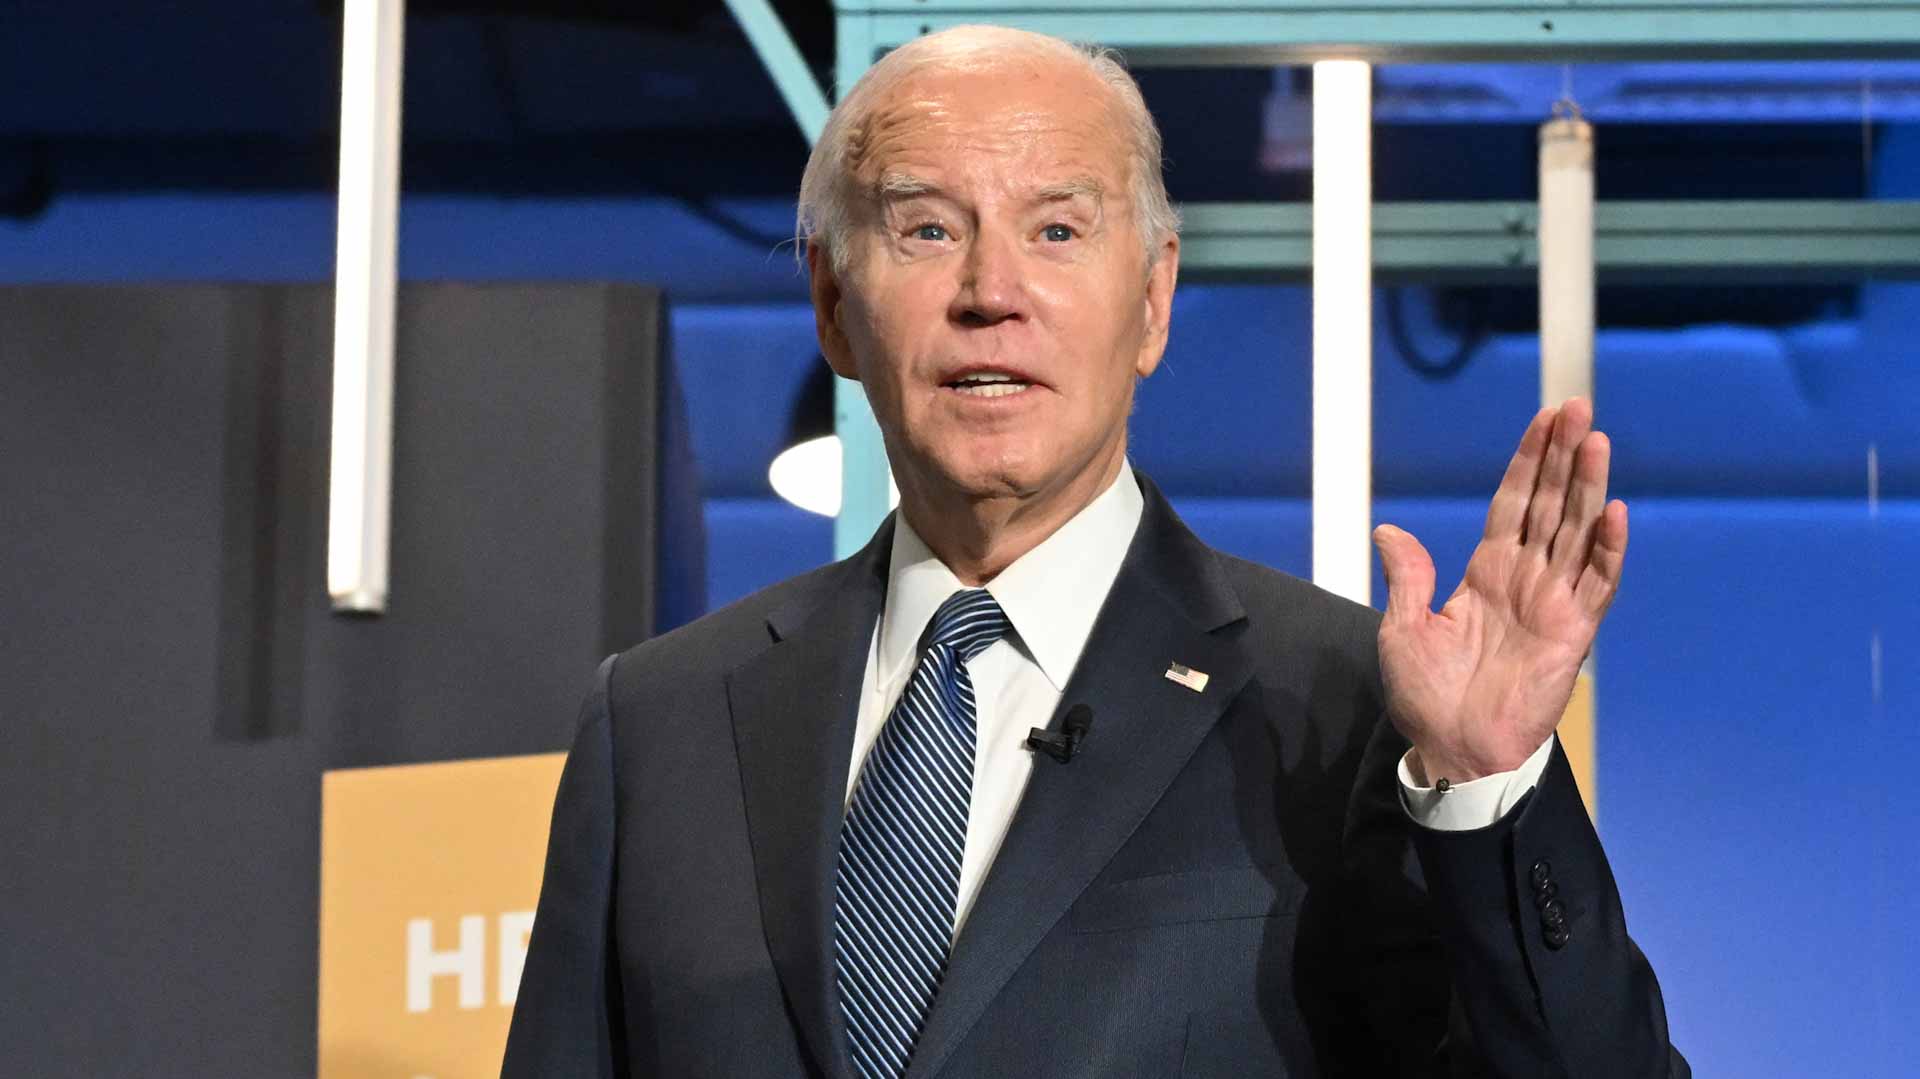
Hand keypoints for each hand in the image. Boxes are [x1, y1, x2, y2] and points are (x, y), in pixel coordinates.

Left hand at [1372, 398, 1627, 783]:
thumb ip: (1409, 578)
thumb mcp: (1404, 630)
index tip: (1544, 420)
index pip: (1512, 503)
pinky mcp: (1573, 634)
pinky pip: (1596, 585)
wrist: (1454, 751)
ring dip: (1588, 486)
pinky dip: (1607, 550)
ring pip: (1577, 531)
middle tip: (1579, 407)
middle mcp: (1524, 579)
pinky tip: (1614, 513)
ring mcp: (1552, 602)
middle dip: (1564, 456)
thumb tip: (1389, 529)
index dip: (1528, 461)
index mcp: (1486, 573)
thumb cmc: (1427, 697)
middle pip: (1551, 504)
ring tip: (1597, 440)